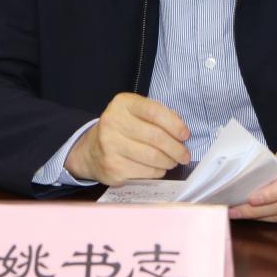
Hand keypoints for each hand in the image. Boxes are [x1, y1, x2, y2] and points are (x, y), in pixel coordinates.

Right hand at [64, 93, 189, 184]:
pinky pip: (145, 172)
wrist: (91, 151)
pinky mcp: (113, 168)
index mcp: (122, 104)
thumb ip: (158, 115)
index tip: (185, 134)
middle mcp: (113, 122)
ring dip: (169, 161)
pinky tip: (159, 168)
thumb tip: (181, 130)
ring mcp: (110, 147)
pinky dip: (158, 171)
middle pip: (156, 137)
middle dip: (176, 148)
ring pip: (152, 157)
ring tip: (174, 161)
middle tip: (185, 154)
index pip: (155, 112)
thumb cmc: (122, 129)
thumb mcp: (136, 113)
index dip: (175, 125)